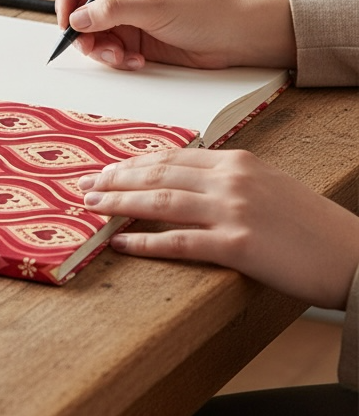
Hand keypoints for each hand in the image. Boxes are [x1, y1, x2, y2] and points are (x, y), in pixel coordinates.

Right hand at [55, 0, 295, 70]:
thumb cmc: (201, 12)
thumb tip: (76, 20)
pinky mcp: (134, 40)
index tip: (67, 23)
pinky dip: (118, 60)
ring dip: (102, 50)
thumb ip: (111, 11)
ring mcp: (126, 18)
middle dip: (84, 33)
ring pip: (92, 35)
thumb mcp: (153, 7)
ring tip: (123, 57)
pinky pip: (109, 51)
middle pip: (80, 11)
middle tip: (94, 48)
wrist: (233, 38)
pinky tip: (138, 61)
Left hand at [80, 149, 358, 309]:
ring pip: (160, 202)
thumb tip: (182, 182)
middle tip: (84, 185)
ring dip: (118, 203)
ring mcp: (234, 211)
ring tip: (90, 207)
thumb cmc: (311, 226)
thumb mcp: (268, 186)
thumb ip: (226, 179)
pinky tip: (120, 241)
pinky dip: (144, 240)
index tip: (106, 169)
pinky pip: (179, 242)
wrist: (354, 257)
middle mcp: (232, 180)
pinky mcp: (238, 245)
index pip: (171, 158)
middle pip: (158, 174)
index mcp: (238, 162)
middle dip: (115, 179)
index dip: (132, 164)